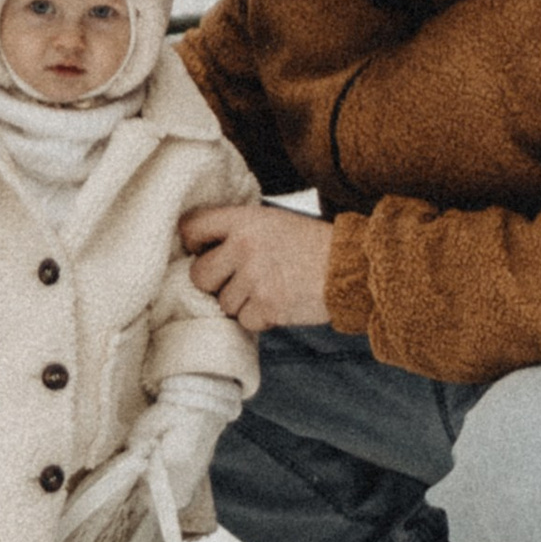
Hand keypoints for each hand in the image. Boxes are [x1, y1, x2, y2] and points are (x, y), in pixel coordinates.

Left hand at [179, 201, 337, 334]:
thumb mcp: (272, 221)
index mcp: (244, 220)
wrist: (349, 267)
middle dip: (213, 282)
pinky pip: (243, 321)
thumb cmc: (311, 244)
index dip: (192, 243)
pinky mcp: (268, 307)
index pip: (191, 228)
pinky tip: (277, 303)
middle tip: (235, 279)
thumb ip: (238, 230)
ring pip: (223, 302)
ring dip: (240, 302)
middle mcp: (245, 247)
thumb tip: (201, 248)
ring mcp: (256, 279)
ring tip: (267, 288)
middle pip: (198, 275)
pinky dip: (258, 318)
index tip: (201, 251)